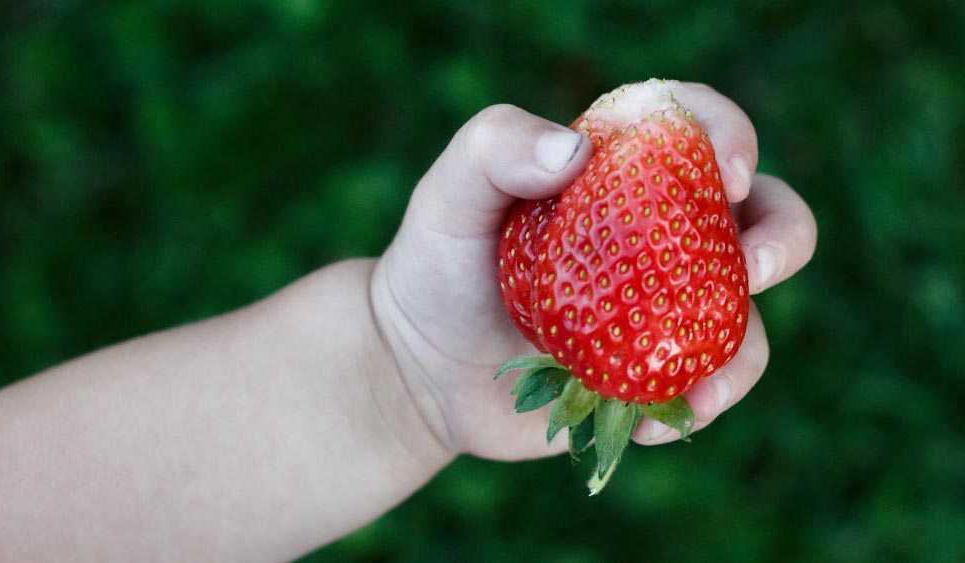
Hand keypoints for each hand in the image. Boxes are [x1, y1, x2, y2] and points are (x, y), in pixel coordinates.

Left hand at [370, 83, 816, 459]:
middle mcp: (658, 234)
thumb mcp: (446, 198)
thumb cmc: (436, 267)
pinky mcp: (655, 369)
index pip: (696, 126)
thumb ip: (493, 149)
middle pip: (763, 215)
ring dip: (743, 350)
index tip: (728, 173)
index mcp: (620, 171)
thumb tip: (575, 151)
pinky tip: (647, 425)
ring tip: (697, 389)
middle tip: (751, 269)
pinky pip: (708, 385)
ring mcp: (663, 305)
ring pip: (747, 316)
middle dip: (783, 237)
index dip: (730, 134)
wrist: (421, 367)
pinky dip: (694, 405)